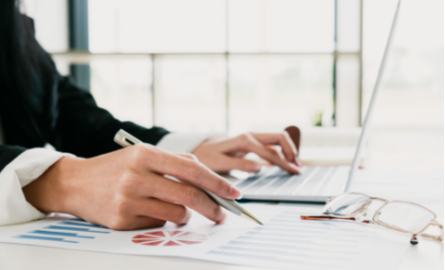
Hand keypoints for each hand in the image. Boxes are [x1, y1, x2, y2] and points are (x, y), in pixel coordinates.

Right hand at [23, 144, 240, 230]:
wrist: (75, 183)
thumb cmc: (115, 167)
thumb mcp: (143, 154)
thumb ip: (176, 162)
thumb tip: (209, 179)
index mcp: (146, 154)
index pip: (193, 169)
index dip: (218, 183)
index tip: (234, 192)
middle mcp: (137, 175)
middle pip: (189, 195)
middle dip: (213, 207)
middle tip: (222, 214)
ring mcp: (128, 199)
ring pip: (177, 214)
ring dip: (185, 215)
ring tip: (174, 208)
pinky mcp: (121, 220)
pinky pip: (158, 225)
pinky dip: (162, 221)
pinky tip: (148, 212)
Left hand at [193, 132, 302, 173]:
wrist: (201, 148)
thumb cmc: (209, 156)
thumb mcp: (220, 162)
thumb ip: (239, 165)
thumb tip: (259, 167)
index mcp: (245, 141)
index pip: (271, 152)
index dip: (284, 162)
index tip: (294, 172)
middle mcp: (251, 136)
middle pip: (280, 137)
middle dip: (292, 151)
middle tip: (298, 168)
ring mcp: (253, 137)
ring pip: (278, 139)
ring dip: (289, 150)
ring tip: (296, 165)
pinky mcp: (253, 142)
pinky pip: (272, 144)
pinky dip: (281, 152)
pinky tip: (286, 162)